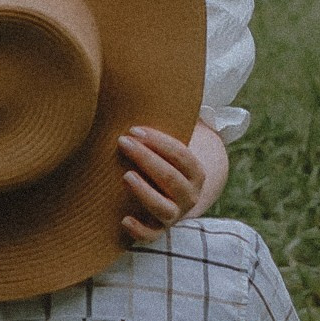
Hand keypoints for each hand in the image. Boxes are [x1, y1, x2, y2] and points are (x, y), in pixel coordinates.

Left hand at [118, 125, 207, 246]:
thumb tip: (147, 84)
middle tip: (123, 143)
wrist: (169, 200)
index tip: (134, 129)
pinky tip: (124, 219)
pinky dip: (139, 230)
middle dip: (147, 159)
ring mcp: (174, 215)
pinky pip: (151, 236)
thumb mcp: (168, 149)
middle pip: (171, 179)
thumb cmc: (161, 165)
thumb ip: (161, 131)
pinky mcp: (158, 231)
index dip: (159, 142)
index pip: (181, 155)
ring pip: (164, 208)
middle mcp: (189, 196)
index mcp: (196, 173)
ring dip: (145, 192)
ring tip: (125, 175)